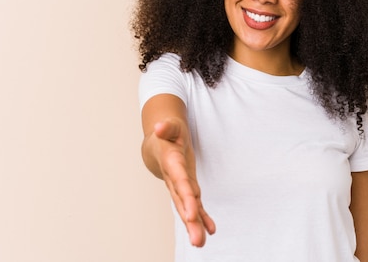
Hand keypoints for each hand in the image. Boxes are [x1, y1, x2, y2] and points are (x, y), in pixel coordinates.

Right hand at [148, 119, 215, 246]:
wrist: (157, 145)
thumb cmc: (167, 134)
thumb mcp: (170, 126)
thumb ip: (167, 127)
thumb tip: (160, 127)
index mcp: (171, 162)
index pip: (179, 181)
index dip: (185, 197)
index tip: (191, 215)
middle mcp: (174, 179)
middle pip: (182, 201)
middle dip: (190, 220)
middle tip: (197, 240)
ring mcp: (180, 186)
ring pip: (187, 208)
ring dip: (194, 225)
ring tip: (201, 242)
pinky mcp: (187, 188)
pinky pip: (194, 205)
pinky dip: (202, 218)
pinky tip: (210, 230)